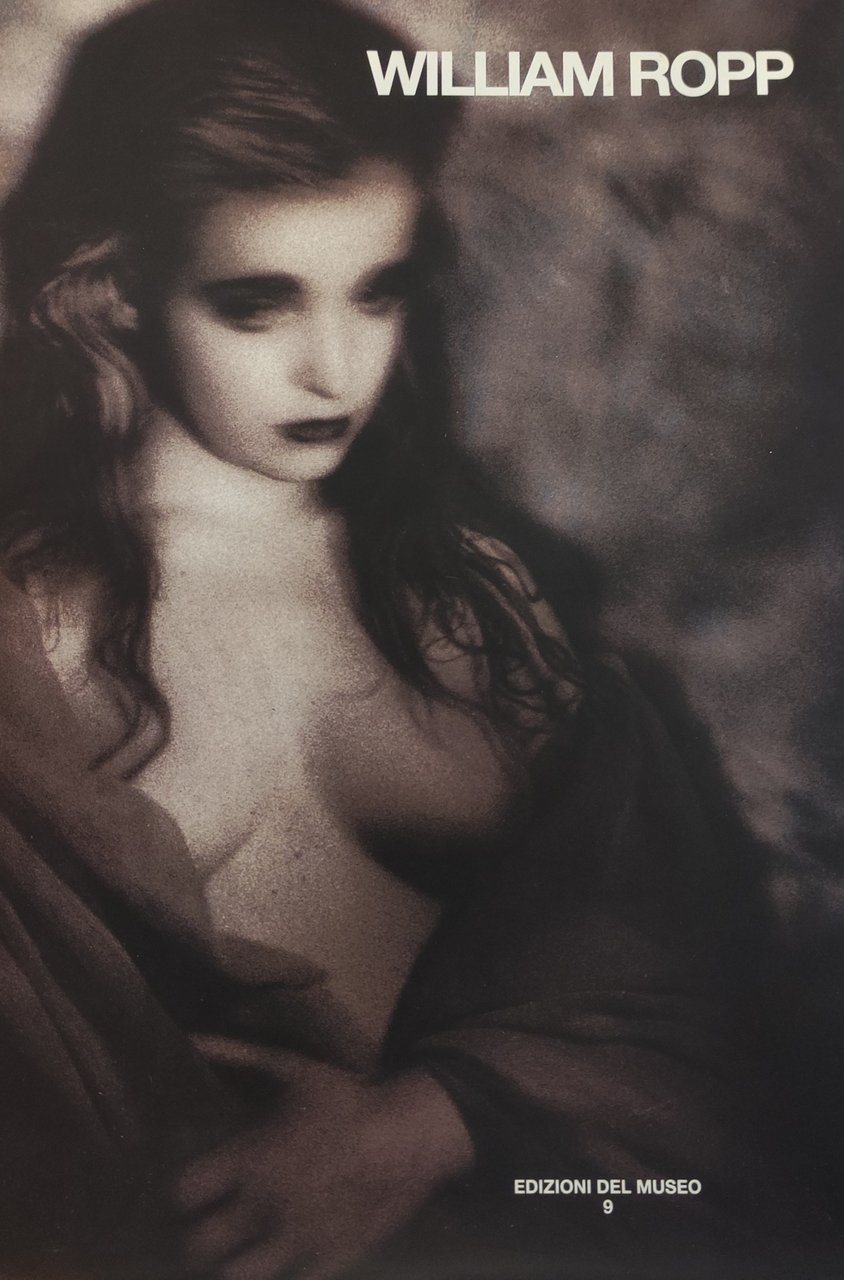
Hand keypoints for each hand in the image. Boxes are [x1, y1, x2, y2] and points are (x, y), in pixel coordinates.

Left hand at [175, 1041, 473, 1279]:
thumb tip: (195, 1039)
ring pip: (238, 1276)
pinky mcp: (327, 1260)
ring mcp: (294, 1240)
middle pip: (201, 1243)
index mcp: (249, 1160)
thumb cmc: (348, 1099)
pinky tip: (288, 1254)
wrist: (407, 1136)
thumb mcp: (294, 1069)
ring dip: (233, 1264)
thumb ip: (241, 1056)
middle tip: (214, 1222)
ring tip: (242, 1249)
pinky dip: (285, 1270)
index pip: (186, 1192)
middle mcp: (262, 1206)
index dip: (186, 1191)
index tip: (197, 1188)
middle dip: (201, 1234)